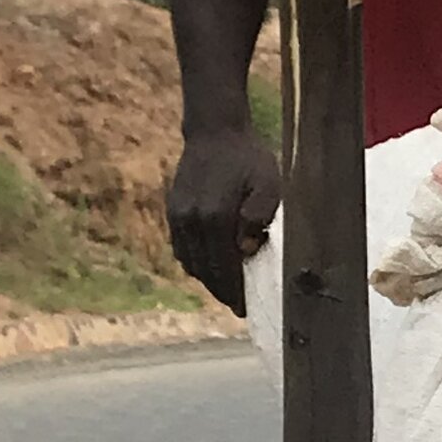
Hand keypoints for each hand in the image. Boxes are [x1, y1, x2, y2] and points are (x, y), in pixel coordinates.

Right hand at [166, 129, 282, 309]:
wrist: (215, 132)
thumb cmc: (249, 158)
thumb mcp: (268, 183)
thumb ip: (259, 216)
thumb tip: (245, 249)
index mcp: (215, 217)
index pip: (224, 268)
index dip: (235, 293)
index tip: (245, 310)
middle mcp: (191, 221)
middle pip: (205, 271)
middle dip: (222, 292)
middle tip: (238, 305)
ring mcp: (178, 217)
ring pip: (191, 263)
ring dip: (208, 279)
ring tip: (227, 288)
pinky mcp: (173, 211)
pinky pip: (181, 249)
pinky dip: (195, 263)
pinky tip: (211, 265)